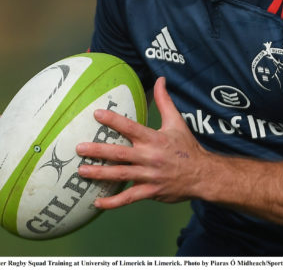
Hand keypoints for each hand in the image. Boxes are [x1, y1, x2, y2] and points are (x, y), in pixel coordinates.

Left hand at [75, 77, 210, 208]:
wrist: (202, 175)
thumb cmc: (187, 147)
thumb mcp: (177, 122)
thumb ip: (165, 101)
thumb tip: (161, 79)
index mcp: (154, 139)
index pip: (131, 127)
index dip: (113, 120)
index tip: (96, 114)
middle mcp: (150, 157)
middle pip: (120, 154)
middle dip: (98, 150)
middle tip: (79, 148)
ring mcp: (149, 176)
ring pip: (121, 175)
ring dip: (100, 174)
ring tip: (81, 171)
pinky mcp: (151, 192)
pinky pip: (129, 198)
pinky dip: (113, 203)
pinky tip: (96, 203)